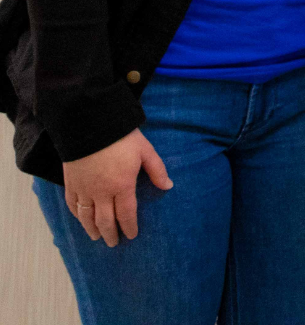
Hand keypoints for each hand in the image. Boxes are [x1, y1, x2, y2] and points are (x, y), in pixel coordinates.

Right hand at [61, 128, 171, 247]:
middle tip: (114, 244)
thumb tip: (168, 186)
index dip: (129, 227)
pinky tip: (80, 219)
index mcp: (122, 186)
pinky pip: (72, 204)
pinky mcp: (70, 183)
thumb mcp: (145, 151)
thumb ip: (157, 170)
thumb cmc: (122, 138)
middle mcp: (101, 193)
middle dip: (110, 233)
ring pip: (86, 216)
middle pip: (105, 220)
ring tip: (96, 237)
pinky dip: (77, 215)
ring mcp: (84, 189)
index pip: (126, 214)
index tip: (132, 235)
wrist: (89, 126)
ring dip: (91, 229)